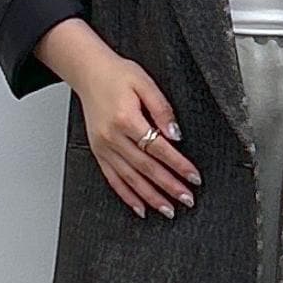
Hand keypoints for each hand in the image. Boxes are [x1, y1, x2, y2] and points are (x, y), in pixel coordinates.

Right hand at [35, 19, 202, 218]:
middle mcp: (113, 137)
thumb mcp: (144, 82)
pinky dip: (128, 197)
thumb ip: (162, 108)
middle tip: (187, 200)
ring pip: (131, 180)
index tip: (194, 177)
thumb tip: (175, 135)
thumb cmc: (117, 75)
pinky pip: (114, 181)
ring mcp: (104, 148)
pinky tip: (142, 209)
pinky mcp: (99, 154)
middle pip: (147, 168)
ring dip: (152, 198)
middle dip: (169, 187)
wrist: (88, 72)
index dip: (178, 165)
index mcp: (126, 119)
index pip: (158, 148)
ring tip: (169, 210)